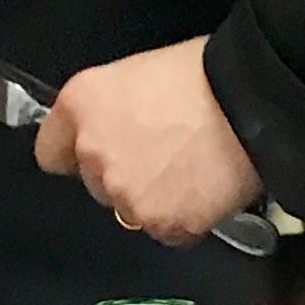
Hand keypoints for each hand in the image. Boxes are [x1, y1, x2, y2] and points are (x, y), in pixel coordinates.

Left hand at [36, 38, 259, 245]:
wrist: (253, 100)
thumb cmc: (204, 73)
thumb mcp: (136, 73)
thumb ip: (108, 110)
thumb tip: (114, 132)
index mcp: (80, 105)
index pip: (51, 153)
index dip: (77, 153)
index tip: (103, 151)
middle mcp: (93, 153)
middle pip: (95, 184)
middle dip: (123, 175)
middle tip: (165, 153)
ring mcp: (125, 194)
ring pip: (131, 210)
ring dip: (155, 200)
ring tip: (192, 171)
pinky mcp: (161, 223)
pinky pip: (167, 231)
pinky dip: (185, 219)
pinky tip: (206, 189)